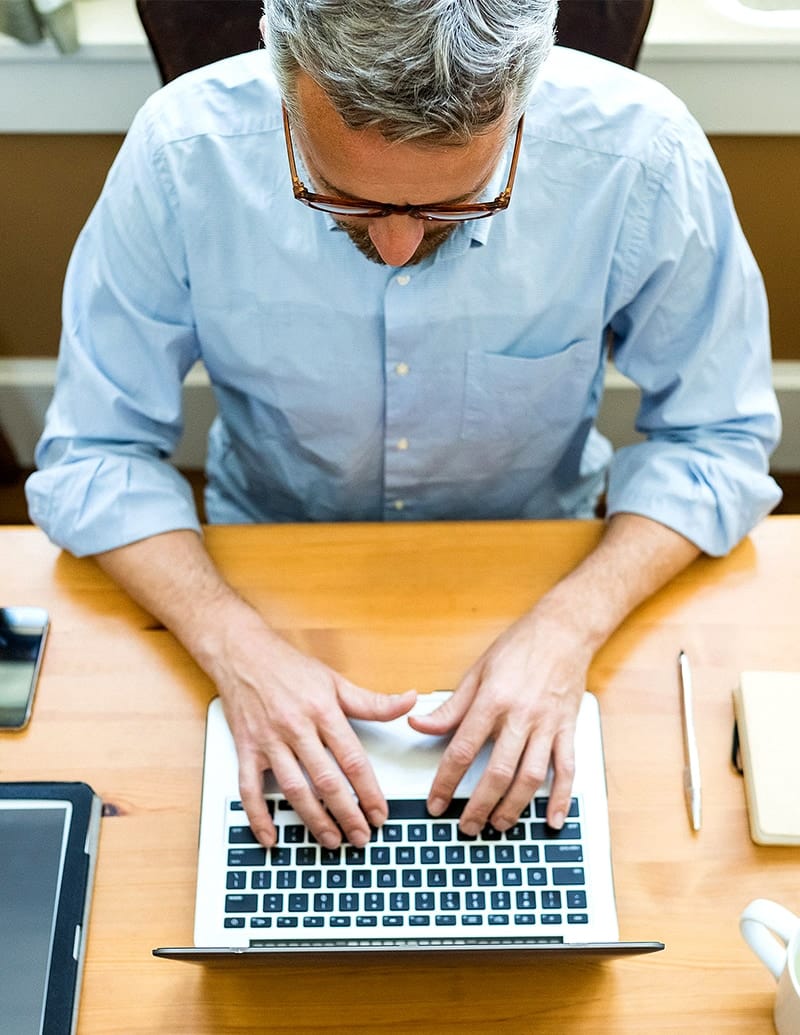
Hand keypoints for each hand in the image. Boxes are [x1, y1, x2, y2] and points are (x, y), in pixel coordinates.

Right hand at [215, 610, 415, 849]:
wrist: (242, 653)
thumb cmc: (289, 667)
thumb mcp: (335, 681)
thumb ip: (372, 701)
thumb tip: (410, 702)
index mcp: (322, 711)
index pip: (352, 758)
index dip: (369, 790)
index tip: (380, 813)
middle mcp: (296, 728)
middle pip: (325, 780)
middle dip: (346, 813)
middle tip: (361, 837)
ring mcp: (269, 741)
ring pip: (293, 788)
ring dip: (313, 820)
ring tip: (331, 840)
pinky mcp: (246, 749)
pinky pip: (249, 789)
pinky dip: (258, 816)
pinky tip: (271, 837)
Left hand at [408, 602, 590, 832]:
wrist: (563, 631)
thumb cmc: (519, 647)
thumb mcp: (477, 671)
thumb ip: (450, 706)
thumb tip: (418, 725)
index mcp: (493, 701)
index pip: (463, 750)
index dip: (446, 781)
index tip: (436, 803)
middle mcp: (521, 716)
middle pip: (498, 772)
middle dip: (479, 805)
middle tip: (466, 826)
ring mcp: (547, 725)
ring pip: (531, 777)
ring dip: (514, 807)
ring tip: (498, 825)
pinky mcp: (568, 729)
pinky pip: (567, 769)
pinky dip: (561, 798)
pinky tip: (553, 820)